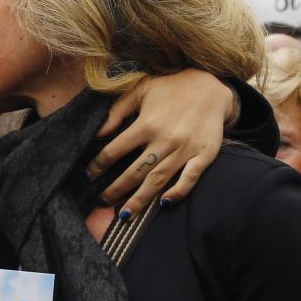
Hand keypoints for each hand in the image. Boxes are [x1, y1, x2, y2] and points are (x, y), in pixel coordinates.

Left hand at [89, 70, 235, 214]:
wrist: (212, 87)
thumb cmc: (172, 88)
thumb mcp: (141, 89)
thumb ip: (117, 110)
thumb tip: (98, 133)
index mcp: (146, 123)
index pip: (115, 150)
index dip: (98, 165)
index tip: (88, 176)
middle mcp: (165, 139)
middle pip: (135, 172)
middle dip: (116, 190)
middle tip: (102, 201)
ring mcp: (185, 149)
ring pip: (158, 180)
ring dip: (140, 199)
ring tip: (124, 214)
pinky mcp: (204, 155)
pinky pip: (189, 179)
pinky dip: (178, 193)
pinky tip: (164, 204)